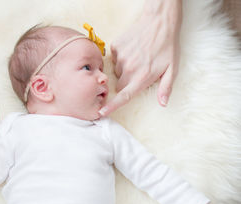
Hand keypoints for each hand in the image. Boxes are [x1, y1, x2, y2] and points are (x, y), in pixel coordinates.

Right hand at [99, 0, 181, 115]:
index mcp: (142, 77)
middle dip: (127, 82)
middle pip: (120, 85)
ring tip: (138, 58)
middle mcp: (129, 69)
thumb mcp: (172, 69)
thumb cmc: (168, 46)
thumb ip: (166, 88)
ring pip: (117, 71)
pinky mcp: (116, 46)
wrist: (160, 20)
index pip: (124, 96)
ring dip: (125, 68)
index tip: (101, 112)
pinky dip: (122, 56)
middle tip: (139, 72)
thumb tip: (163, 103)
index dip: (112, 106)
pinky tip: (132, 49)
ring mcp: (121, 57)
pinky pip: (114, 57)